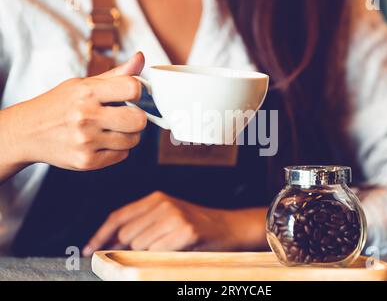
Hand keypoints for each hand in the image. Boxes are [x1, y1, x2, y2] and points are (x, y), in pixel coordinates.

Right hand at [7, 53, 147, 170]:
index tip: (131, 96)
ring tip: (111, 129)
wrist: (27, 132)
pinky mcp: (87, 161)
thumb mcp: (82, 84)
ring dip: (128, 135)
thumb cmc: (59, 105)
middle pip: (139, 120)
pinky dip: (118, 149)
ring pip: (133, 140)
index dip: (137, 92)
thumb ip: (115, 75)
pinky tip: (102, 141)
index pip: (132, 88)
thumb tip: (140, 58)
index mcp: (86, 93)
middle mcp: (86, 116)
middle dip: (137, 118)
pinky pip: (122, 155)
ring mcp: (86, 141)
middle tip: (125, 116)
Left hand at [83, 191, 267, 255]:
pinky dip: (160, 257)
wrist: (228, 227)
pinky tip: (174, 250)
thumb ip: (140, 226)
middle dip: (125, 249)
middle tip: (137, 255)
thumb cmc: (195, 225)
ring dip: (146, 254)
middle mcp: (163, 204)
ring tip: (166, 248)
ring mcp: (175, 217)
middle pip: (126, 233)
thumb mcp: (167, 218)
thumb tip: (109, 242)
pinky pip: (157, 252)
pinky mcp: (186, 232)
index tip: (89, 249)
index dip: (100, 234)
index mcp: (156, 198)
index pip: (118, 216)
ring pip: (139, 245)